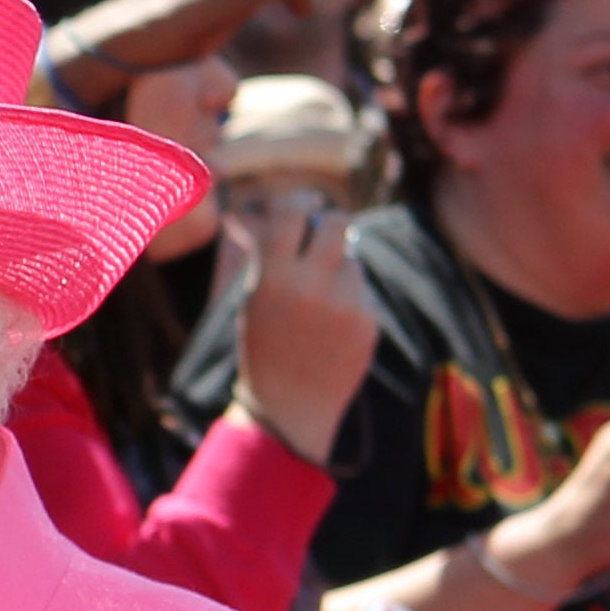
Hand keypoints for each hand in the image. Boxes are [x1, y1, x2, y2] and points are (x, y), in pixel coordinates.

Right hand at [228, 202, 378, 465]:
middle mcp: (311, 286)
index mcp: (273, 279)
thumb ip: (262, 254)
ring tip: (320, 306)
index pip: (293, 210)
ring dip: (339, 270)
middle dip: (332, 225)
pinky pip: (362, 289)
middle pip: (338, 222)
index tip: (305, 206)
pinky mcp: (368, 320)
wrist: (289, 409)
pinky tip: (333, 330)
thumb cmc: (264, 348)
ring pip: (352, 259)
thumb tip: (241, 213)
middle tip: (323, 239)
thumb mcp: (253, 300)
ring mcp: (344, 303)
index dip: (301, 201)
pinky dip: (350, 300)